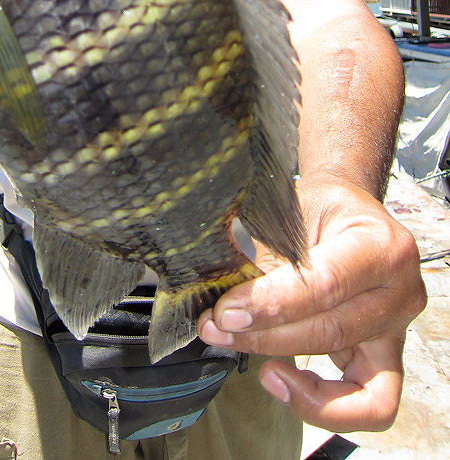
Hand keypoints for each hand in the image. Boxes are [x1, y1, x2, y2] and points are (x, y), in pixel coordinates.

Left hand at [196, 179, 426, 431]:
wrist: (348, 211)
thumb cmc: (320, 208)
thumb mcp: (289, 211)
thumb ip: (262, 251)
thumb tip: (219, 286)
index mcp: (381, 246)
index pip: (326, 285)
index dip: (271, 304)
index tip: (226, 312)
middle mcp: (399, 291)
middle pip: (330, 331)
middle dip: (263, 335)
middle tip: (215, 327)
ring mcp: (397, 328)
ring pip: (347, 376)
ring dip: (283, 363)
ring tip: (237, 347)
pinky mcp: (386, 357)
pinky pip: (370, 404)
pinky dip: (325, 406)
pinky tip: (281, 380)